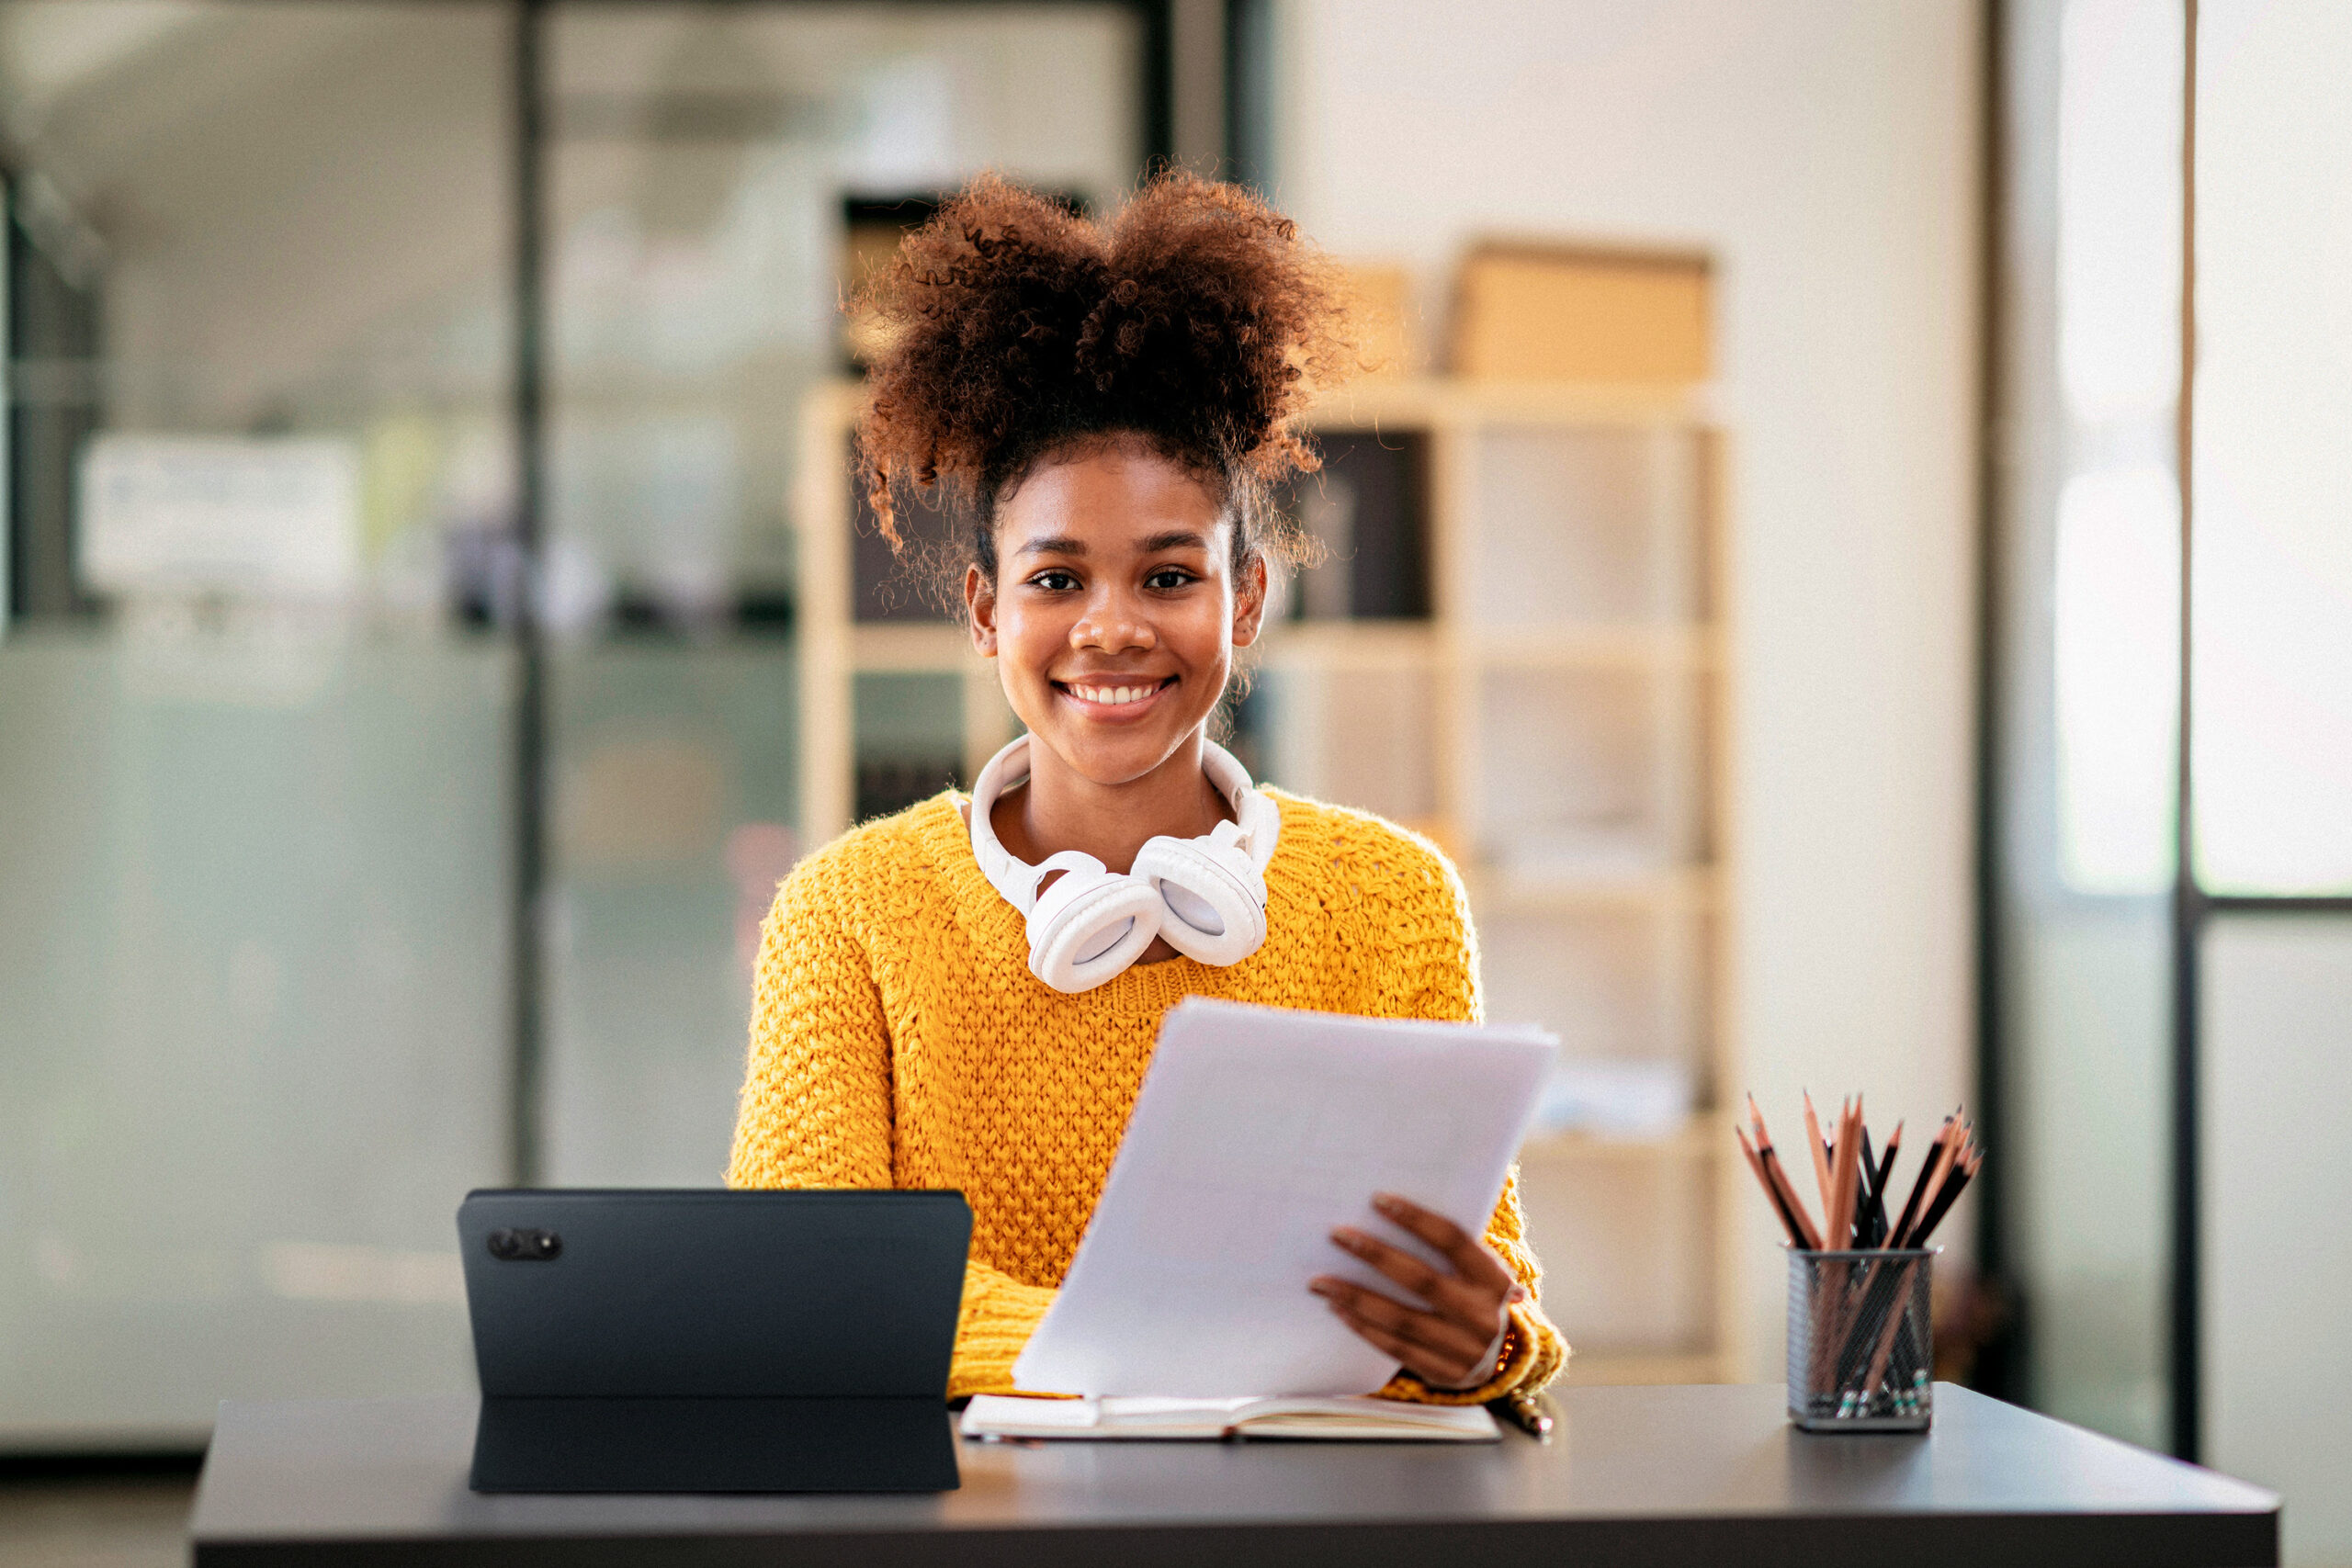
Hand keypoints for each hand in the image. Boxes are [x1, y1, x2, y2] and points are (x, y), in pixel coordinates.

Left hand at [1310, 1192, 1526, 1389]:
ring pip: (1402, 1319)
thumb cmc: (1475, 1300)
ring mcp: (1465, 1349)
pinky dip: (1364, 1327)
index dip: (1416, 1219)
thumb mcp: (1476, 1274)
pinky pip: (1396, 1348)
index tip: (1377, 1200)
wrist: (1502, 1362)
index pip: (1453, 1241)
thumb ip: (1447, 1250)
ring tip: (1320, 1281)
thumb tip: (1388, 1211)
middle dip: (1376, 1255)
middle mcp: (1483, 1315)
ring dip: (1356, 1297)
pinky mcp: (1444, 1374)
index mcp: (1494, 1280)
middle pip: (1422, 1281)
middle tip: (1337, 1235)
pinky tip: (1338, 1309)